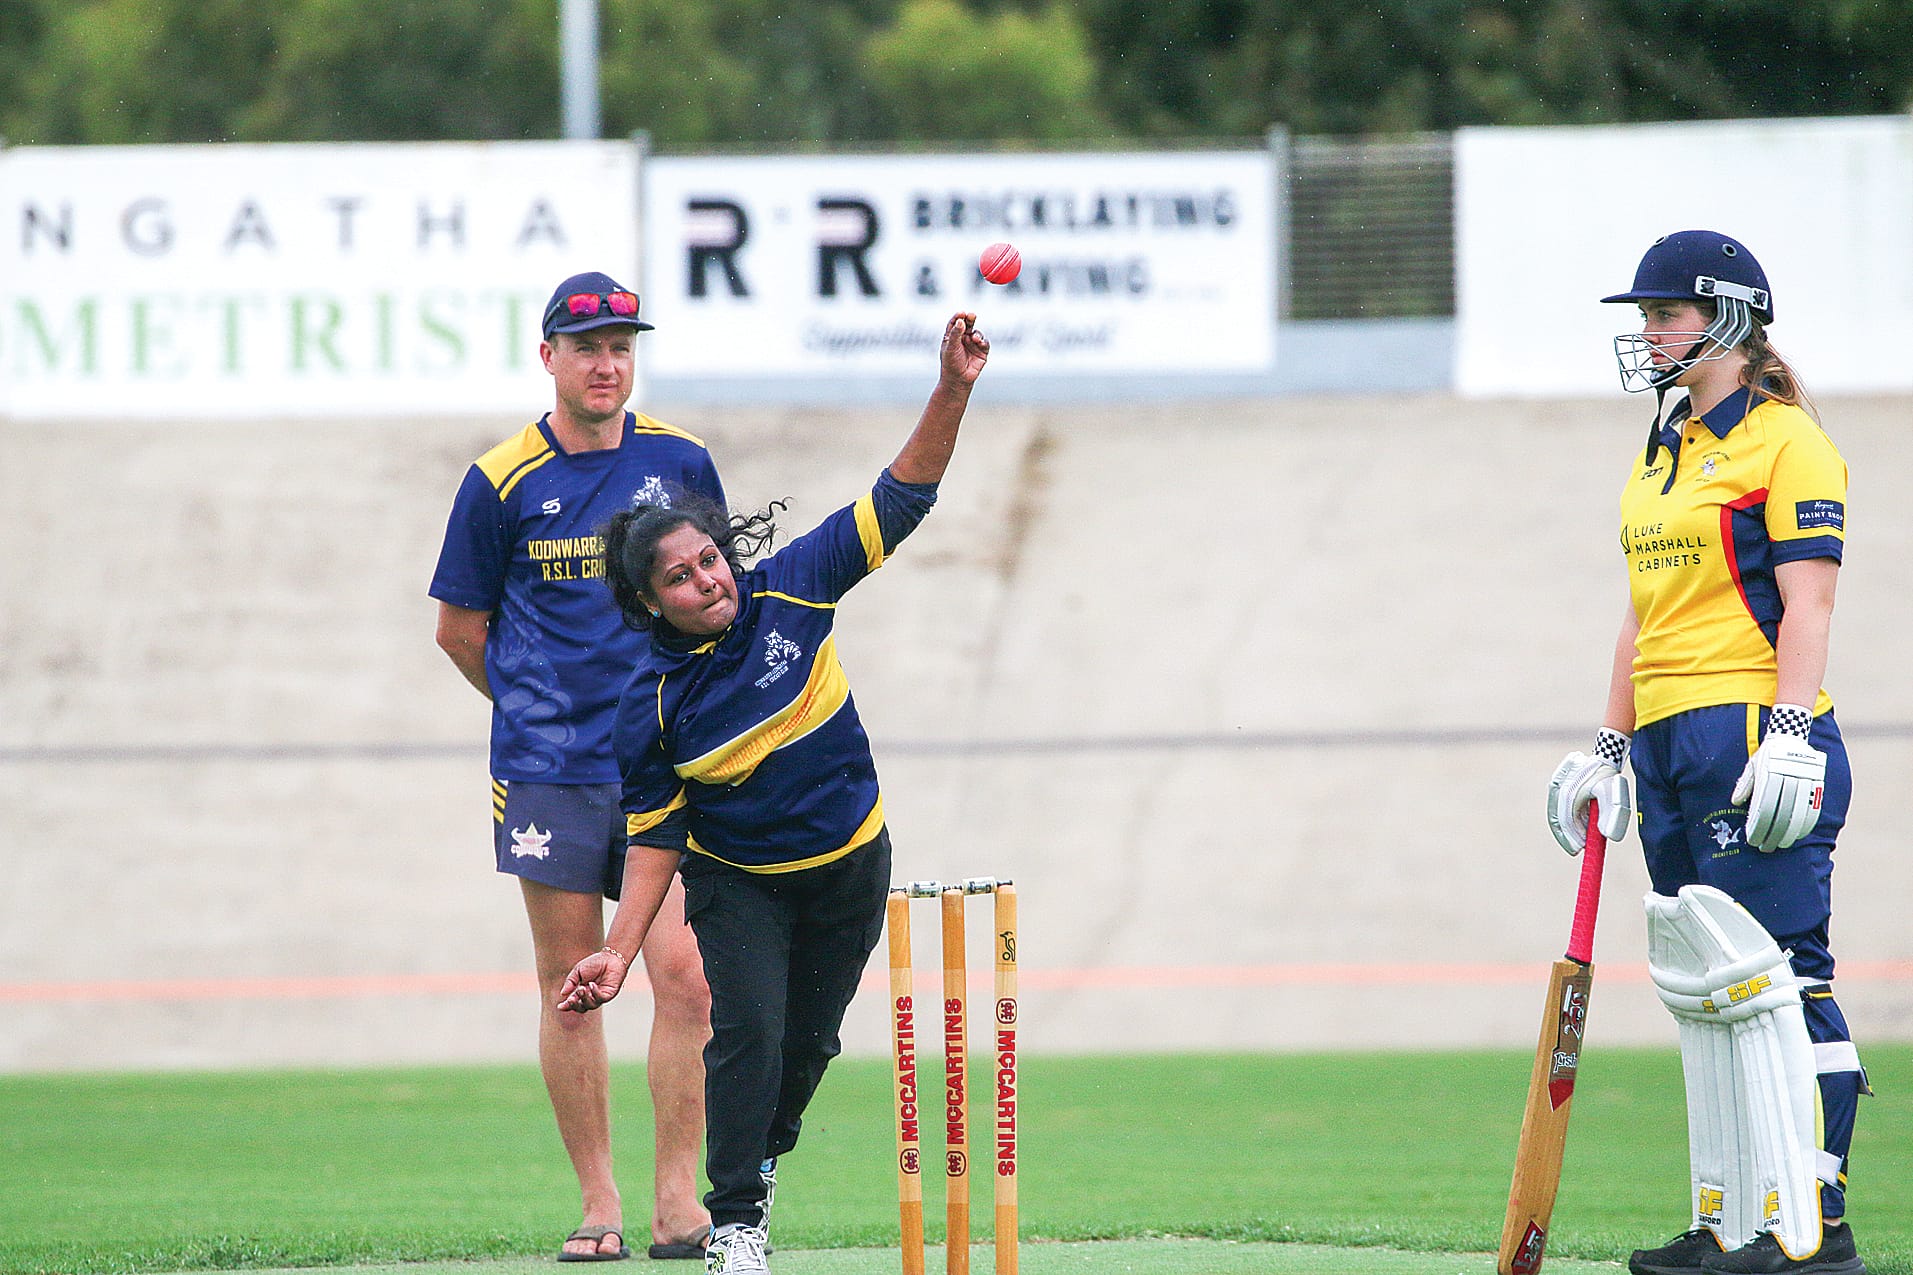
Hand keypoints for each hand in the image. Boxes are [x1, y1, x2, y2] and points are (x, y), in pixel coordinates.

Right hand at [557, 946, 629, 1013]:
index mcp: (581, 991)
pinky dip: (594, 993)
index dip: (566, 1006)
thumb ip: (570, 982)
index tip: (559, 1006)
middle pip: (581, 1008)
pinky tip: (591, 984)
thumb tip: (563, 994)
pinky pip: (600, 999)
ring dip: (584, 998)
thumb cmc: (594, 963)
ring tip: (581, 988)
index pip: (573, 1002)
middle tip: (570, 999)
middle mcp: (590, 996)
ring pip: (590, 1005)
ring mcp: (599, 996)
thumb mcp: (578, 971)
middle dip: (574, 1005)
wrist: (610, 957)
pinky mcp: (608, 995)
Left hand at [940, 312, 988, 386]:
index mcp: (952, 336)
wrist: (958, 380)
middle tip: (972, 315)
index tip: (961, 313)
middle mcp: (963, 338)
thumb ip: (956, 334)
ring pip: (977, 333)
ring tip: (974, 338)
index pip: (955, 323)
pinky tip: (979, 342)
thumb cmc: (951, 363)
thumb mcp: (951, 347)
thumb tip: (961, 321)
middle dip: (970, 319)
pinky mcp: (982, 351)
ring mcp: (973, 344)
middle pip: (967, 324)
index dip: (958, 317)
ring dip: (976, 334)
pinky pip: (985, 343)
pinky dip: (983, 341)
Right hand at [1546, 730, 1631, 854]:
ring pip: (1556, 814)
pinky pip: (1556, 808)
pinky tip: (1574, 825)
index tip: (1580, 848)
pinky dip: (1563, 820)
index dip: (1572, 837)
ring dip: (1564, 829)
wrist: (1602, 758)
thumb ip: (1611, 816)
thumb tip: (1608, 836)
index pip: (1567, 821)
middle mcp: (1558, 788)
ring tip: (1576, 839)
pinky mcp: (1555, 785)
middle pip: (1557, 819)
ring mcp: (1555, 786)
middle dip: (1566, 836)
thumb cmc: (1608, 778)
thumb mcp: (1613, 797)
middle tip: (1576, 849)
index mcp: (1571, 792)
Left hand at [1732, 708, 1825, 850]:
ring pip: (1798, 811)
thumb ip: (1746, 784)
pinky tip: (1799, 833)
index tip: (1753, 839)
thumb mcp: (1753, 765)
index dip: (1759, 825)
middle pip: (1781, 811)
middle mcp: (1788, 776)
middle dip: (1772, 832)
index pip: (1764, 805)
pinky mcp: (1817, 781)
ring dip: (1790, 831)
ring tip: (1782, 844)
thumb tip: (1735, 802)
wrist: (1791, 735)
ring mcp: (1805, 779)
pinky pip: (1814, 806)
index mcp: (1770, 772)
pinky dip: (1806, 822)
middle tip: (1765, 847)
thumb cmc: (1767, 755)